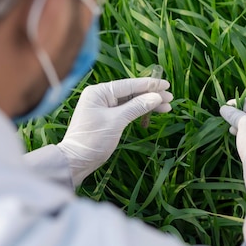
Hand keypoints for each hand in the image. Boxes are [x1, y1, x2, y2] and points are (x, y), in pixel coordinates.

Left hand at [57, 78, 172, 185]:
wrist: (76, 161)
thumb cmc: (92, 140)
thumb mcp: (116, 122)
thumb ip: (136, 107)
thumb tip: (156, 97)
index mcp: (99, 92)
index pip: (128, 84)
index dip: (149, 85)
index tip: (166, 85)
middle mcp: (100, 96)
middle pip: (131, 92)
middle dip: (150, 95)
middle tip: (170, 98)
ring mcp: (103, 106)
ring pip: (131, 102)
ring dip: (147, 104)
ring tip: (167, 107)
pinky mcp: (107, 117)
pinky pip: (126, 110)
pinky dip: (139, 112)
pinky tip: (152, 112)